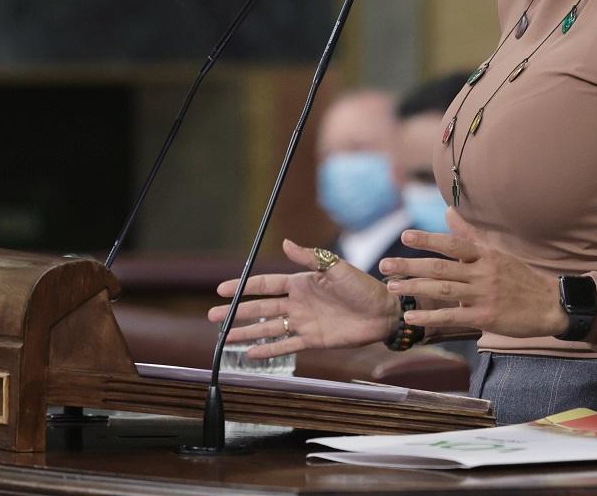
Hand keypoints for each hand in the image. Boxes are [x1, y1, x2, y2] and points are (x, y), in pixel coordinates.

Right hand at [206, 238, 399, 358]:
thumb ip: (310, 258)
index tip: (221, 289)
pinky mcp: (313, 340)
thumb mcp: (336, 268)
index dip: (244, 286)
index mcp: (302, 282)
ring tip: (225, 337)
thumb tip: (285, 242)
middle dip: (236, 311)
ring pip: (268, 328)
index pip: (266, 284)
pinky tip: (250, 354)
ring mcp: (304, 322)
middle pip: (260, 307)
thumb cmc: (363, 286)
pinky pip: (285, 345)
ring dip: (246, 332)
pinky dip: (268, 350)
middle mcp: (299, 302)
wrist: (384, 312)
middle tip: (212, 315)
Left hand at [378, 208, 568, 338]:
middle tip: (384, 265)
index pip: (452, 244)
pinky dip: (430, 317)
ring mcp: (484, 295)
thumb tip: (447, 211)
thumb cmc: (519, 278)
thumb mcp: (496, 252)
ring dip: (414, 289)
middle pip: (440, 267)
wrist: (550, 305)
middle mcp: (483, 272)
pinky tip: (411, 318)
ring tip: (392, 287)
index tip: (405, 237)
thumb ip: (469, 234)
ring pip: (442, 290)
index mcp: (485, 255)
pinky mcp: (485, 317)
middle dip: (409, 266)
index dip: (428, 240)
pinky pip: (452, 316)